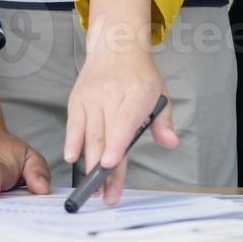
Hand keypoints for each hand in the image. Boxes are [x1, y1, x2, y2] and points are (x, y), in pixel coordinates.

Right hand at [64, 47, 176, 205]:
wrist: (116, 46)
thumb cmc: (139, 76)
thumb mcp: (160, 94)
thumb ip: (163, 122)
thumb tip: (170, 143)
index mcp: (136, 94)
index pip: (124, 122)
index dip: (117, 144)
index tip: (111, 164)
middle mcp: (111, 95)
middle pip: (105, 136)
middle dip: (104, 168)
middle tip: (107, 195)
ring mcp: (91, 97)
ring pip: (89, 135)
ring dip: (89, 163)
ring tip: (94, 188)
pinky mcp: (77, 100)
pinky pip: (73, 124)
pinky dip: (72, 142)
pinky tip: (72, 158)